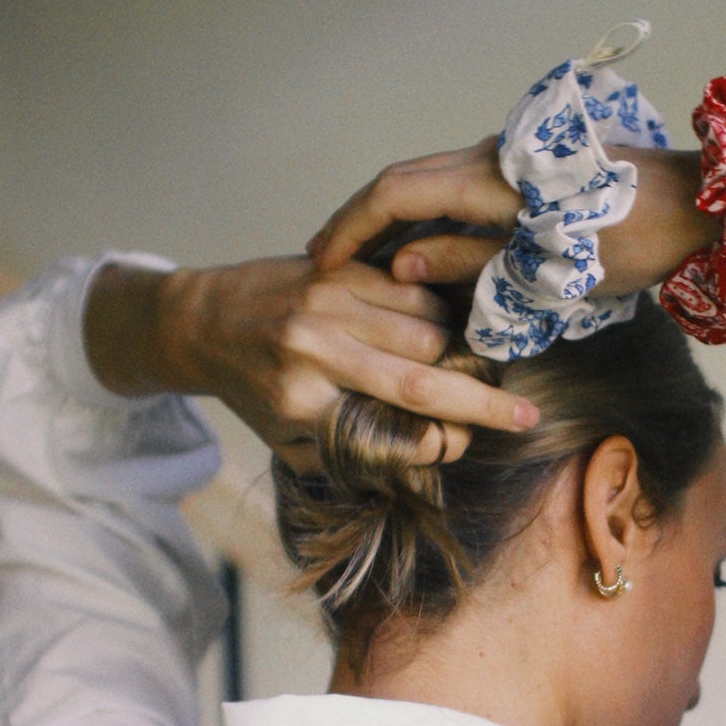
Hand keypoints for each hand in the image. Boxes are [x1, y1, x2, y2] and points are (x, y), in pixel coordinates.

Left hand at [84, 255, 537, 467]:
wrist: (201, 321)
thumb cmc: (254, 391)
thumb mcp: (290, 443)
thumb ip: (353, 456)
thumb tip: (426, 456)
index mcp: (301, 403)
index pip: (390, 430)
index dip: (439, 441)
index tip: (471, 446)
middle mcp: (314, 351)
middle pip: (421, 378)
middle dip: (481, 401)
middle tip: (523, 416)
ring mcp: (327, 303)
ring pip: (426, 329)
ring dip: (459, 353)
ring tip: (472, 370)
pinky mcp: (337, 269)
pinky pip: (412, 293)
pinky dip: (437, 314)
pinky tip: (442, 330)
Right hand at [309, 138, 717, 295]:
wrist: (700, 208)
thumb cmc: (633, 241)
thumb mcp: (547, 268)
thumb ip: (471, 263)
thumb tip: (405, 267)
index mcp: (492, 175)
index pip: (397, 193)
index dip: (353, 227)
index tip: (321, 261)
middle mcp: (494, 155)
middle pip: (406, 180)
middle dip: (363, 220)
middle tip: (327, 260)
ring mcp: (513, 158)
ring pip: (432, 181)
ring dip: (395, 217)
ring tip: (365, 259)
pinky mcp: (531, 170)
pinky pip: (461, 187)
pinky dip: (430, 215)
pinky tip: (422, 246)